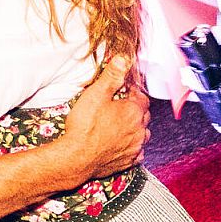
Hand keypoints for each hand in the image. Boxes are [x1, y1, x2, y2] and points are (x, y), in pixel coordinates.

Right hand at [60, 59, 149, 180]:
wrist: (76, 158)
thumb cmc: (84, 127)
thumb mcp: (96, 94)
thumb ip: (112, 76)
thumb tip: (124, 59)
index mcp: (134, 112)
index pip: (142, 98)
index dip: (133, 92)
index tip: (123, 91)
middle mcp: (139, 130)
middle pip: (144, 116)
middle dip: (135, 109)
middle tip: (120, 106)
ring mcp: (134, 147)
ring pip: (143, 134)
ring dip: (136, 128)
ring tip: (122, 125)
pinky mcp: (128, 162)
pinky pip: (137, 153)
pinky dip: (133, 147)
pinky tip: (122, 144)